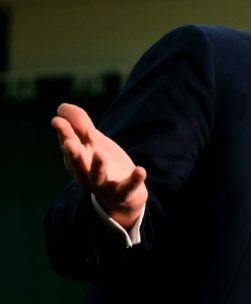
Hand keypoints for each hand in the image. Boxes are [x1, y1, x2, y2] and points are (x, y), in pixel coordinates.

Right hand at [52, 103, 147, 228]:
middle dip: (73, 154)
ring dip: (98, 166)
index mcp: (79, 161)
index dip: (64, 134)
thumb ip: (82, 126)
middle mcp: (87, 175)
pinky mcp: (123, 193)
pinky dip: (134, 180)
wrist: (124, 197)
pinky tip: (140, 170)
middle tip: (69, 142)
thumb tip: (62, 107)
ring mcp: (105, 186)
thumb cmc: (105, 164)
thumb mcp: (94, 143)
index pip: (69, 146)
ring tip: (100, 153)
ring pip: (97, 178)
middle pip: (78, 165)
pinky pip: (128, 188)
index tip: (57, 120)